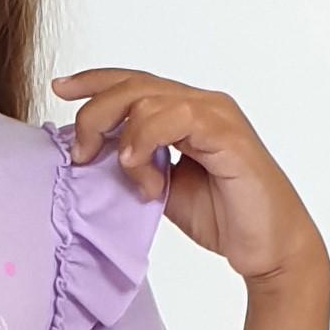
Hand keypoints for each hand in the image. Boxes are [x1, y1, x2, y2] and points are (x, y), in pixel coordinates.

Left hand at [50, 64, 326, 291]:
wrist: (268, 248)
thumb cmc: (223, 217)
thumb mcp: (162, 188)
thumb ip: (136, 165)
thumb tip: (94, 156)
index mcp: (187, 113)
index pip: (134, 83)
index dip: (95, 81)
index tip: (60, 88)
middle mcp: (203, 105)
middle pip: (134, 85)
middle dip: (95, 112)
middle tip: (79, 151)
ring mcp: (217, 115)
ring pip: (148, 99)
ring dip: (122, 136)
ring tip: (122, 170)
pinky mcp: (228, 134)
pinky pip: (176, 118)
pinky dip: (146, 138)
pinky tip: (135, 164)